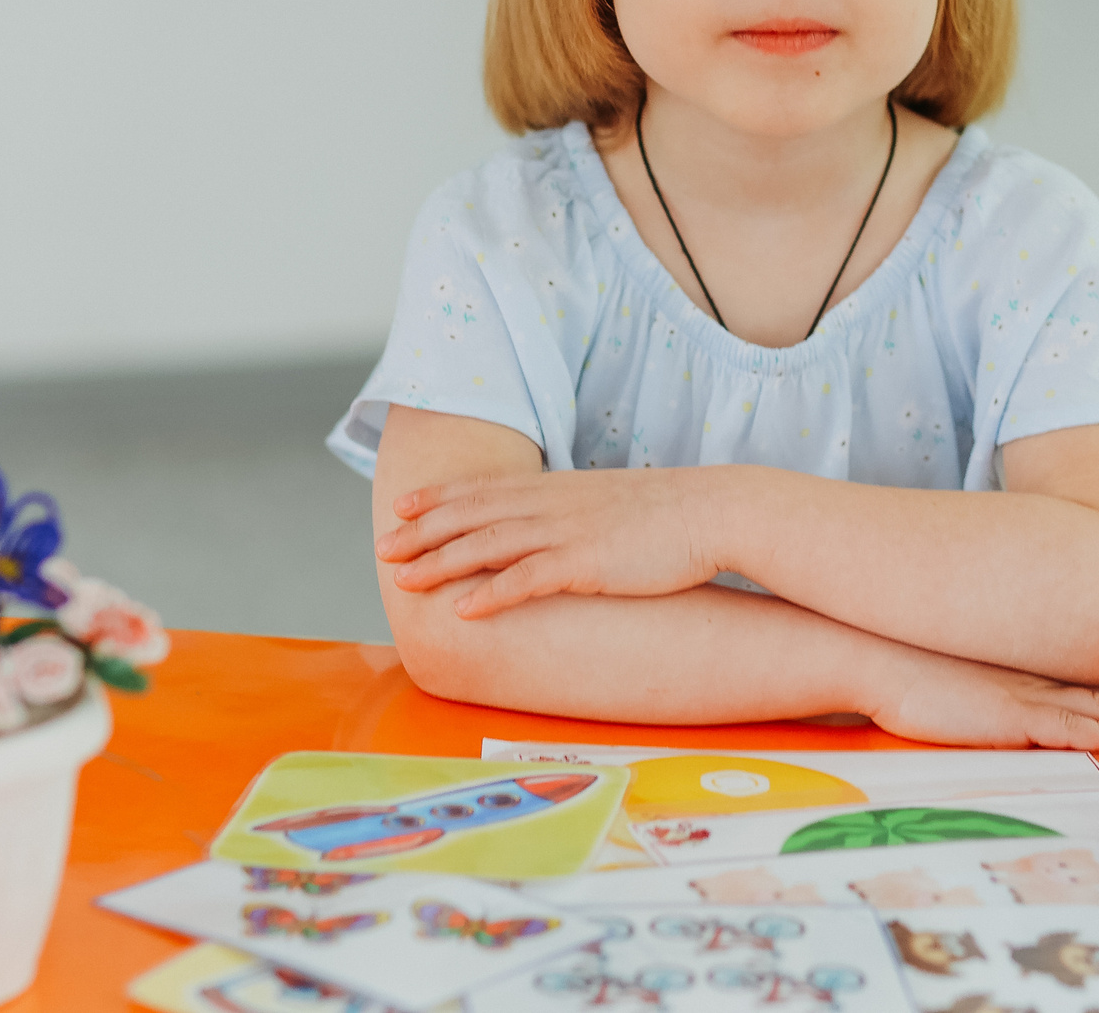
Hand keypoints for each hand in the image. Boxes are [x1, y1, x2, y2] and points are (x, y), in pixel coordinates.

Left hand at [375, 465, 737, 617]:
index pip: (484, 490)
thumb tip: (554, 529)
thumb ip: (575, 513)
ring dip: (441, 562)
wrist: (716, 511)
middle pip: (473, 515)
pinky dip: (493, 592)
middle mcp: (554, 505)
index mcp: (558, 490)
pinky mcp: (588, 562)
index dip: (439, 499)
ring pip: (489, 545)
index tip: (403, 507)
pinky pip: (530, 578)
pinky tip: (463, 608)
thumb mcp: (611, 504)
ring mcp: (568, 532)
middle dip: (423, 532)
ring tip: (404, 580)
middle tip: (383, 548)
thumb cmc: (670, 515)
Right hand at [865, 646, 1098, 753]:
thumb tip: (990, 698)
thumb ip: (982, 688)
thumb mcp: (955, 679)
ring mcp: (1024, 697)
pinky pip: (1066, 728)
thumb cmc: (905, 670)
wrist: (876, 655)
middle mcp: (1032, 680)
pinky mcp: (1009, 716)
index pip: (1087, 680)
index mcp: (1021, 673)